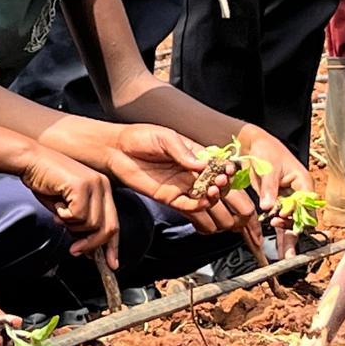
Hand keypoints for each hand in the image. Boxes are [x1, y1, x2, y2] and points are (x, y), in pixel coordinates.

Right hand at [19, 149, 118, 266]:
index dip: (112, 246)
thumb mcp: (66, 207)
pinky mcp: (82, 185)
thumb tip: (88, 248)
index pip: (114, 223)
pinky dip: (64, 216)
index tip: (110, 263)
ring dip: (72, 225)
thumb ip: (80, 224)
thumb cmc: (43, 181)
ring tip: (59, 212)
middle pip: (108, 227)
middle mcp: (102, 185)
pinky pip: (78, 215)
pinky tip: (57, 205)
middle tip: (76, 250)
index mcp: (102, 188)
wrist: (28, 160)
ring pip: (92, 224)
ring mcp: (94, 184)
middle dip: (91, 244)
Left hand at [106, 125, 231, 212]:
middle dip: (226, 187)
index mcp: (195, 156)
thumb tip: (201, 165)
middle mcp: (192, 173)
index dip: (227, 170)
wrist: (116, 149)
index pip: (219, 166)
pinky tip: (202, 201)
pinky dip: (200, 207)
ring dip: (215, 199)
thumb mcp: (164, 137)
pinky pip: (190, 208)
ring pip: (208, 199)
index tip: (228, 170)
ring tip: (212, 192)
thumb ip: (182, 151)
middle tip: (221, 182)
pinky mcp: (170, 198)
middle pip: (219, 186)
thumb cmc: (140, 138)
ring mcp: (182, 186)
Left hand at [237, 126, 313, 257]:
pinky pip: (280, 221)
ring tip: (284, 255)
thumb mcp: (268, 168)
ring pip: (292, 223)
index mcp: (303, 184)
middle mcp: (298, 194)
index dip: (295, 213)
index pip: (305, 205)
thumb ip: (269, 188)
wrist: (254, 145)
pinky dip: (279, 233)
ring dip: (287, 237)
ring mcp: (288, 200)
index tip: (280, 215)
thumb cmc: (265, 152)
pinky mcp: (276, 203)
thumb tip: (268, 207)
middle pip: (301, 218)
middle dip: (293, 231)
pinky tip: (280, 249)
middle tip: (283, 245)